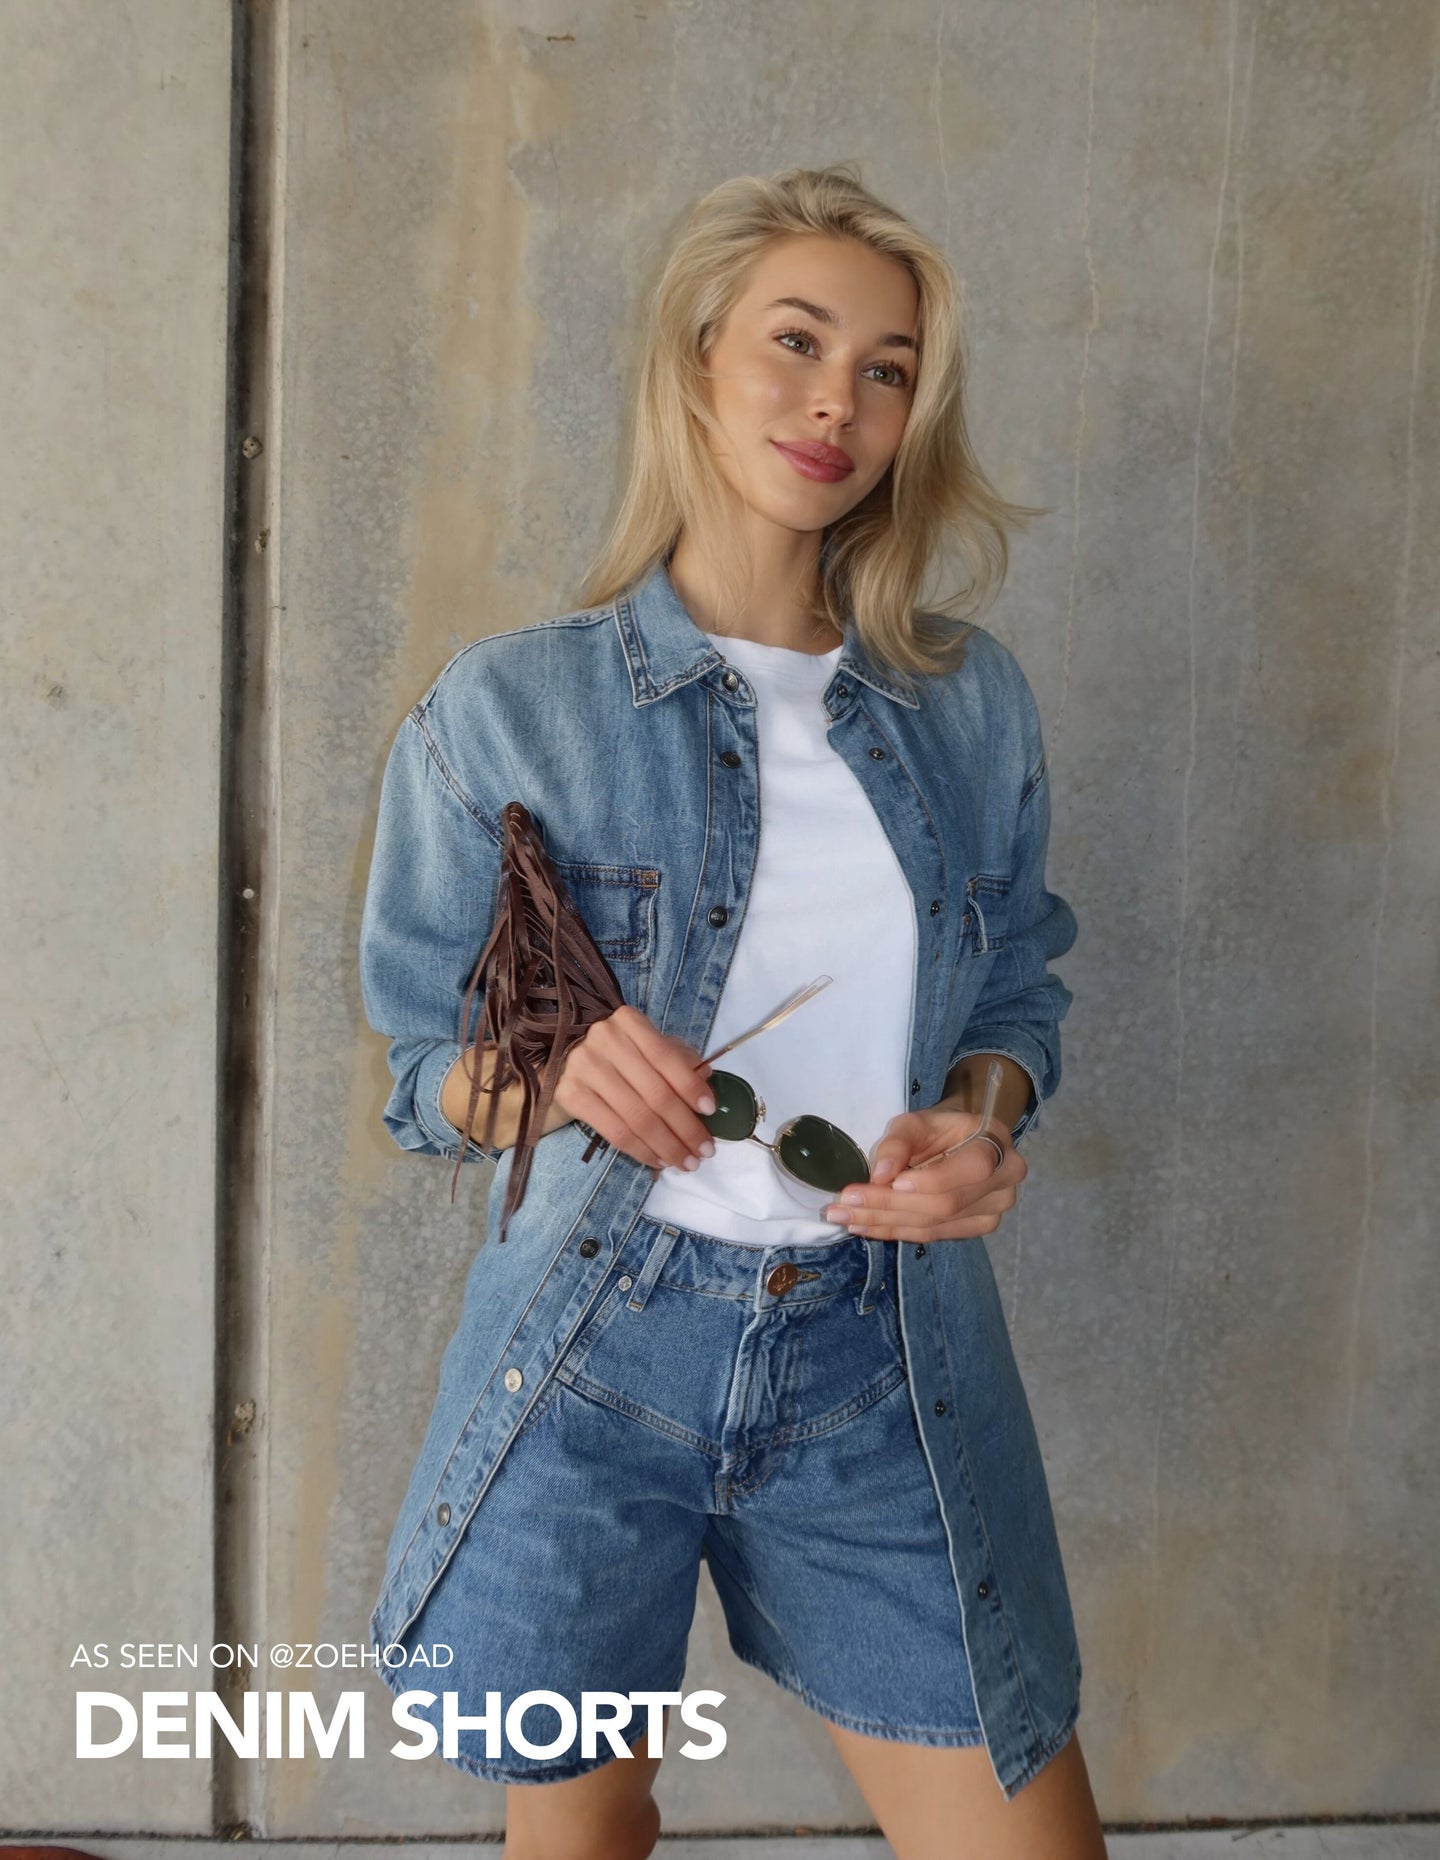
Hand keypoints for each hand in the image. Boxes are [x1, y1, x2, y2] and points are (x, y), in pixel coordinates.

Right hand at [552, 1004, 716, 1172]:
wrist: (563, 1061)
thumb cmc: (616, 1055)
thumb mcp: (647, 1047)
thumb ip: (677, 1058)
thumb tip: (706, 1078)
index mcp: (628, 1021)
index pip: (666, 1057)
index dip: (691, 1086)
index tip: (711, 1111)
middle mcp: (603, 1040)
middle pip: (654, 1093)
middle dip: (685, 1127)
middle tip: (704, 1151)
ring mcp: (583, 1068)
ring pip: (637, 1117)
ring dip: (667, 1145)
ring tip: (686, 1162)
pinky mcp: (569, 1095)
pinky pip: (614, 1132)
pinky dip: (641, 1150)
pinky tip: (658, 1160)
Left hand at [822, 1105, 1025, 1242]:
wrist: (959, 1141)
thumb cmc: (938, 1127)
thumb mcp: (915, 1122)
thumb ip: (898, 1143)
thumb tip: (880, 1174)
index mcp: (997, 1145)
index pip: (971, 1169)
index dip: (930, 1180)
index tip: (887, 1182)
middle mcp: (1004, 1184)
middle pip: (945, 1204)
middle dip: (890, 1205)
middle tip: (845, 1204)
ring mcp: (993, 1212)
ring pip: (934, 1224)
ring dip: (885, 1223)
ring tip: (845, 1217)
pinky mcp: (975, 1229)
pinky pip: (932, 1235)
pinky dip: (895, 1231)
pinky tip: (865, 1227)